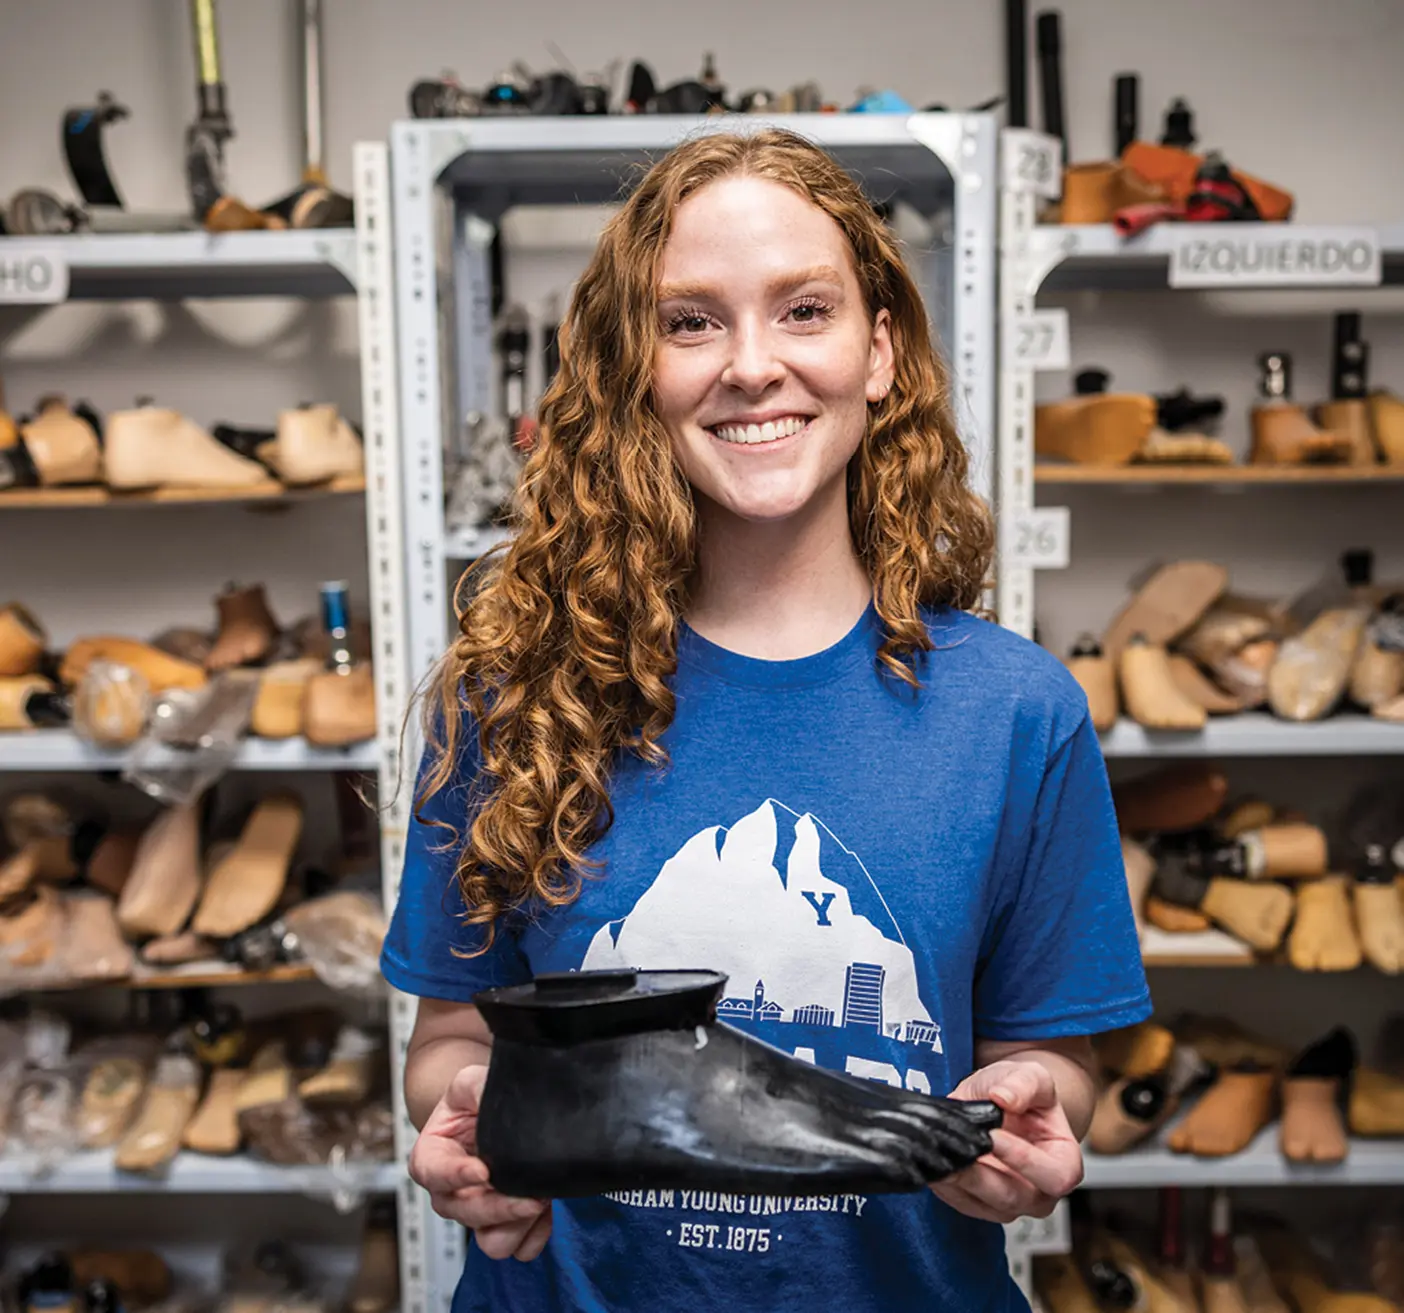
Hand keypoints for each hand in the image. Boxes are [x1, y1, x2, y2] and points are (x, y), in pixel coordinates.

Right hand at [408, 1064, 552, 1260]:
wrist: (499, 1115)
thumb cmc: (476, 1099)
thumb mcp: (470, 1083)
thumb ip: (475, 1087)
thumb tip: (488, 1096)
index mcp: (432, 1156)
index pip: (432, 1172)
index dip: (455, 1175)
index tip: (483, 1170)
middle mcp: (451, 1192)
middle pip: (466, 1214)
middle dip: (501, 1206)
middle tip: (532, 1193)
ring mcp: (478, 1212)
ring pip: (492, 1241)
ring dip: (518, 1225)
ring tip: (541, 1199)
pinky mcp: (505, 1225)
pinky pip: (519, 1248)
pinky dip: (535, 1235)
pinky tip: (548, 1211)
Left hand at [930, 1059, 1082, 1223]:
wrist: (1001, 1102)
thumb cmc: (1023, 1094)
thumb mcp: (1031, 1076)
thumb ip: (1023, 1083)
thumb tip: (1005, 1097)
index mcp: (1065, 1165)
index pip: (1054, 1176)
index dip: (1023, 1160)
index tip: (993, 1136)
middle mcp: (1040, 1193)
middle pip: (1013, 1197)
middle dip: (981, 1175)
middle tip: (957, 1149)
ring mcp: (1010, 1204)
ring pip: (982, 1205)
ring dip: (958, 1181)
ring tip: (940, 1154)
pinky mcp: (980, 1205)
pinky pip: (960, 1203)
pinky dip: (945, 1185)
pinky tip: (935, 1163)